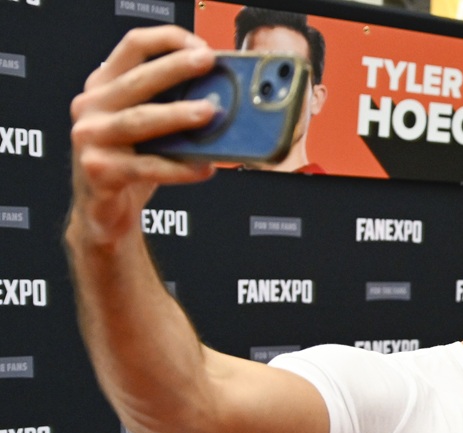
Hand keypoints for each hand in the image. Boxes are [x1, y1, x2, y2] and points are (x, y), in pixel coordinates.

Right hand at [69, 26, 218, 247]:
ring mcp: (91, 138)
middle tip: (208, 63)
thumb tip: (222, 97)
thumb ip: (170, 107)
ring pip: (140, 120)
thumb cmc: (131, 164)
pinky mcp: (99, 171)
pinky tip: (205, 167)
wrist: (105, 212)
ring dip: (177, 115)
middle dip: (176, 68)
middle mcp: (91, 106)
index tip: (201, 47)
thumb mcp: (147, 129)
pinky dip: (179, 168)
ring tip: (210, 112)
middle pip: (137, 80)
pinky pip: (147, 167)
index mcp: (103, 86)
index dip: (166, 40)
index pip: (132, 47)